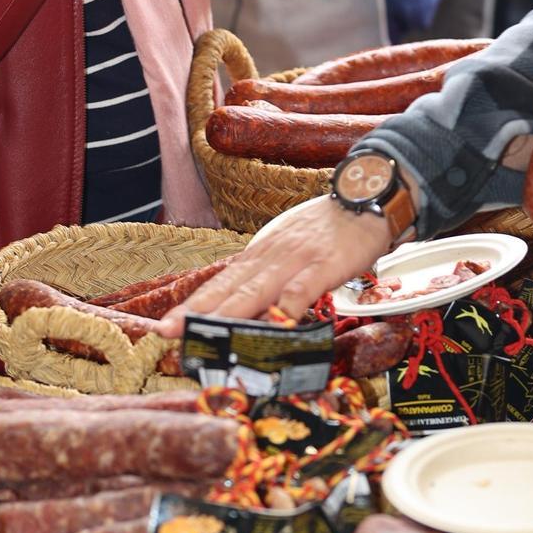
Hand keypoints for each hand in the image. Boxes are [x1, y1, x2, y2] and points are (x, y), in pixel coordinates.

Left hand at [154, 195, 390, 333]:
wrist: (365, 198)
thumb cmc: (329, 229)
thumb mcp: (289, 247)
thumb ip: (270, 276)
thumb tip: (250, 310)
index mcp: (261, 254)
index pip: (221, 282)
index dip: (193, 304)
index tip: (166, 324)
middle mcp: (270, 256)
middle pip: (229, 287)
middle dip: (197, 312)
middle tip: (168, 333)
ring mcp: (295, 260)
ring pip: (255, 289)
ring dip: (227, 314)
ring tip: (203, 334)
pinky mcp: (323, 265)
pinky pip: (300, 290)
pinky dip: (284, 310)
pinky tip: (271, 328)